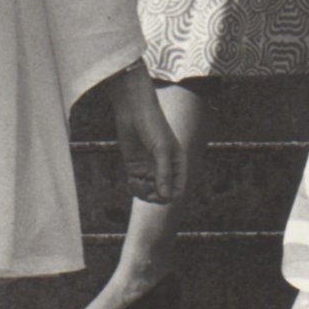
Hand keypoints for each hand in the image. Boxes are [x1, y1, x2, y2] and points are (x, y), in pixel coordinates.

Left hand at [109, 67, 184, 205]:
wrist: (134, 111)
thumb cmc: (152, 126)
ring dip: (142, 193)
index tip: (159, 192)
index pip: (177, 190)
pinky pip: (136, 186)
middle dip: (153, 196)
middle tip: (144, 187)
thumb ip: (163, 173)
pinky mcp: (135, 167)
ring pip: (148, 192)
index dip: (169, 196)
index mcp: (178, 165)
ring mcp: (149, 169)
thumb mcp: (161, 150)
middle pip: (162, 195)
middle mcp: (165, 169)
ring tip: (135, 183)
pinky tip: (131, 182)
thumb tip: (165, 197)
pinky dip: (133, 188)